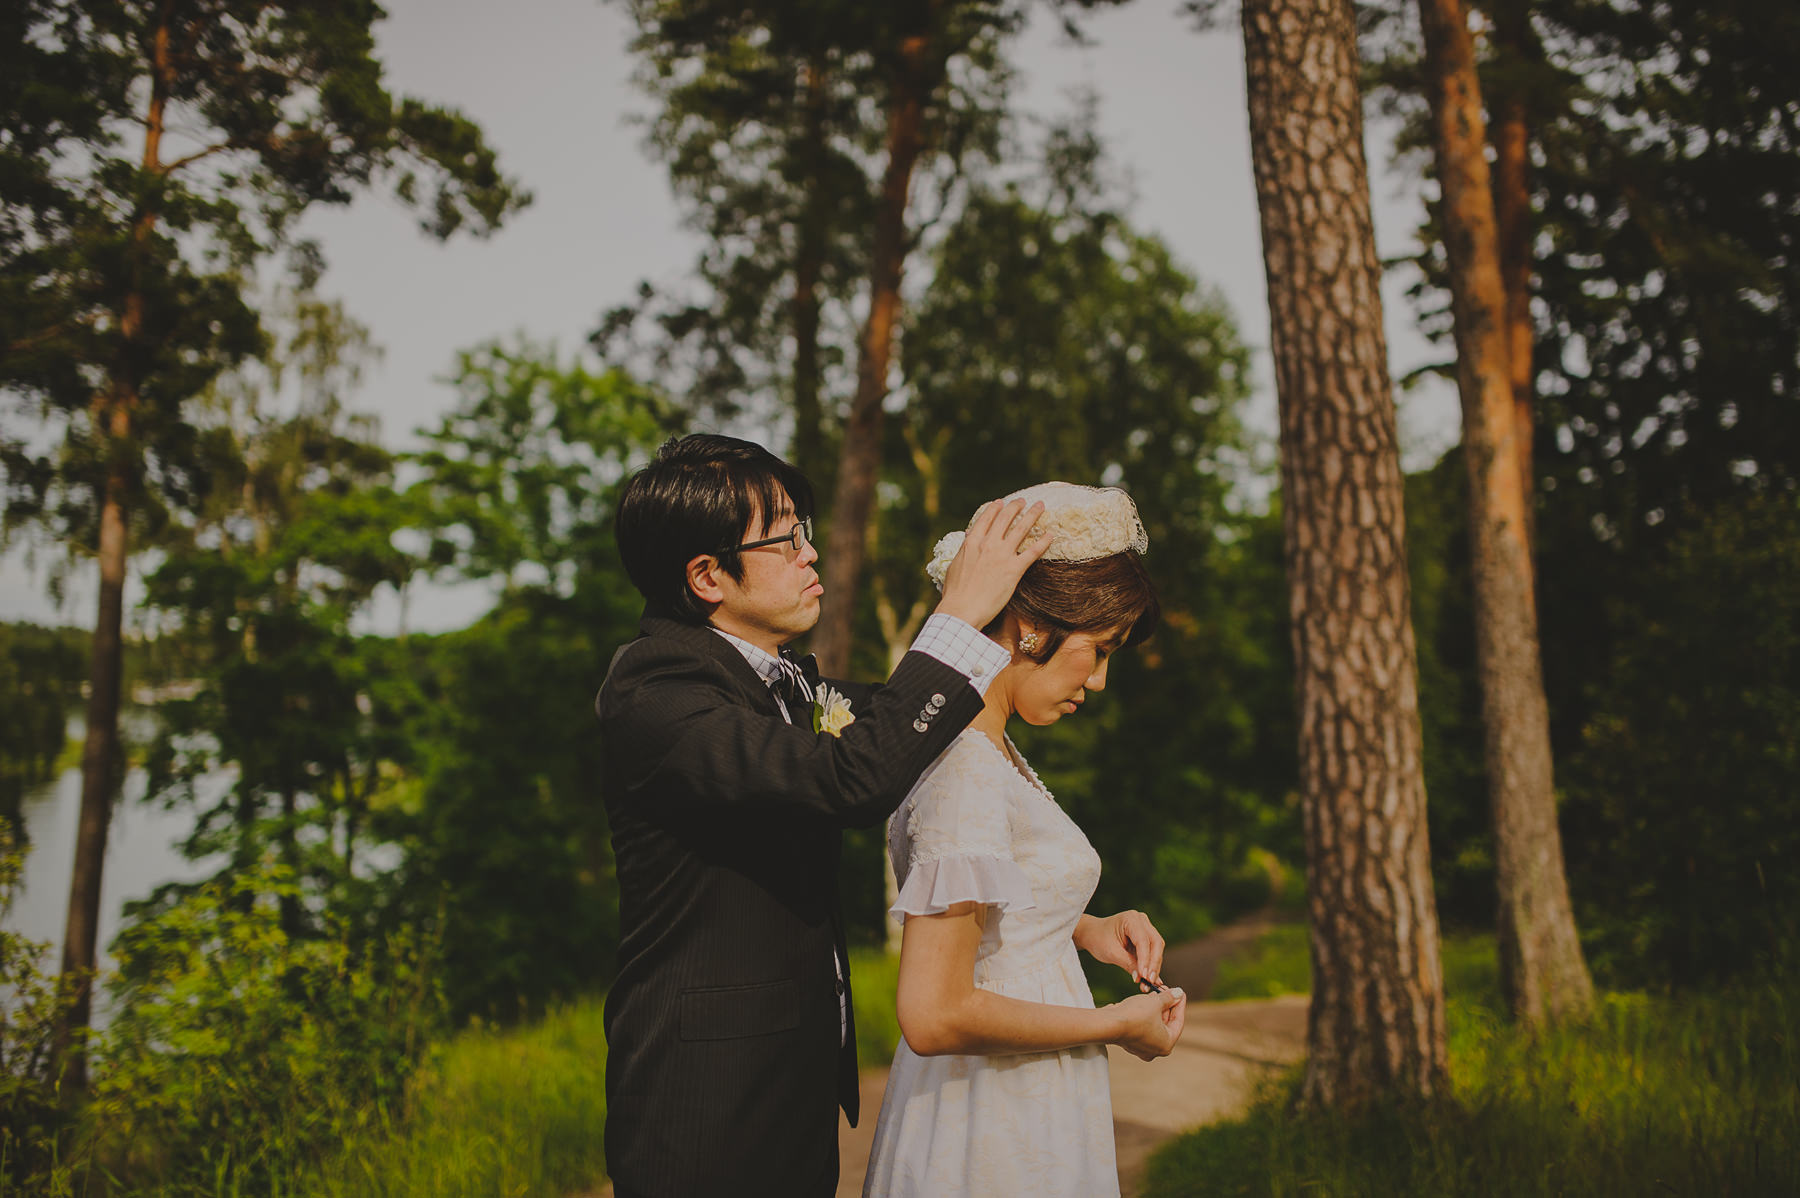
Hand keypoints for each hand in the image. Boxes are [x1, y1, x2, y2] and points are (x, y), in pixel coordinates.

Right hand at [933, 498, 1051, 628]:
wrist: (962, 609)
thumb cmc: (955, 593)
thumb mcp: (955, 566)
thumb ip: (964, 552)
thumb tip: (968, 543)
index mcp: (972, 543)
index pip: (986, 519)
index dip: (995, 508)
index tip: (1001, 502)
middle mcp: (988, 544)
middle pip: (1005, 519)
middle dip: (1015, 507)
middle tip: (1022, 501)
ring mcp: (1002, 555)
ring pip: (1021, 529)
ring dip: (1032, 515)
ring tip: (1039, 506)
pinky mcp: (1014, 569)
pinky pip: (1033, 551)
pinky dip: (1043, 541)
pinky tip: (1050, 534)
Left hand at [1075, 910, 1166, 990]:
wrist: (1092, 934)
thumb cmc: (1098, 939)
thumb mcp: (1111, 952)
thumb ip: (1127, 963)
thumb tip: (1141, 978)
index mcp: (1131, 919)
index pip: (1143, 941)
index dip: (1145, 960)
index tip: (1145, 976)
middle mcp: (1142, 921)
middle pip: (1156, 943)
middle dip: (1153, 964)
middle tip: (1150, 981)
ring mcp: (1145, 928)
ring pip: (1157, 949)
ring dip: (1154, 967)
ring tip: (1148, 984)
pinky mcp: (1146, 938)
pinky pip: (1152, 952)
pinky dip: (1151, 966)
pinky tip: (1151, 980)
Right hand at [1110, 987, 1186, 1060]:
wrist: (1108, 1024)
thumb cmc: (1135, 1015)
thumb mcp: (1155, 1002)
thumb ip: (1169, 998)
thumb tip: (1178, 993)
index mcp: (1166, 1044)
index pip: (1178, 1022)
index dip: (1180, 1004)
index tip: (1180, 992)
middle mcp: (1155, 1050)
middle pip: (1166, 1024)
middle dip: (1167, 1006)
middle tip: (1167, 991)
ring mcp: (1141, 1048)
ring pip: (1153, 1025)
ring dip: (1156, 1009)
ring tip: (1156, 993)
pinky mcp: (1130, 1042)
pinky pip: (1142, 1027)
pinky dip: (1145, 1015)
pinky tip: (1144, 1002)